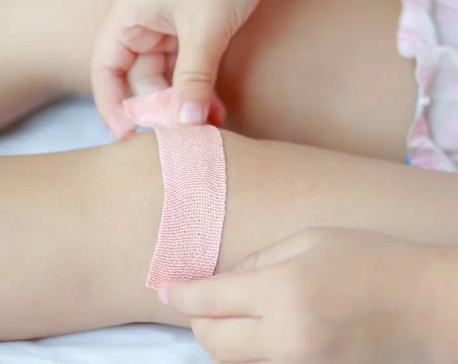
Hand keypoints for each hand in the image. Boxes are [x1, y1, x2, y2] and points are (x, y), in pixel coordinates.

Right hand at [92, 0, 271, 138]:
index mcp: (128, 15)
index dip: (112, 104)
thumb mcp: (205, 25)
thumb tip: (186, 122)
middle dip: (162, 108)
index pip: (106, 69)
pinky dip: (201, 89)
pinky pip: (190, 68)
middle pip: (140, 79)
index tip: (128, 136)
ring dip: (186, 103)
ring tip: (209, 128)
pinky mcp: (194, 29)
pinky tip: (217, 111)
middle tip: (186, 136)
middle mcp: (143, 23)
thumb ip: (194, 76)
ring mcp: (169, 27)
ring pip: (168, 77)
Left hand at [159, 227, 431, 363]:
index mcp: (284, 292)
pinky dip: (248, 351)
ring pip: (232, 360)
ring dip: (220, 337)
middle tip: (197, 299)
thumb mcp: (310, 241)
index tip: (163, 286)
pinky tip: (258, 329)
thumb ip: (258, 262)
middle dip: (196, 320)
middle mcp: (285, 338)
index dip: (178, 293)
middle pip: (211, 342)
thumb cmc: (371, 259)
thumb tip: (222, 282)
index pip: (208, 300)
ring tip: (228, 312)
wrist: (429, 305)